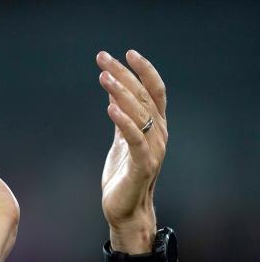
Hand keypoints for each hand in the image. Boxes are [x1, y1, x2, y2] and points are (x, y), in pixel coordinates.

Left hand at [96, 50, 167, 253]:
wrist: (126, 209)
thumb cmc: (124, 174)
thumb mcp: (120, 137)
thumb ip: (122, 114)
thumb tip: (113, 87)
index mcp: (156, 126)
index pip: (154, 90)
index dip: (143, 70)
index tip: (126, 52)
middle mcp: (159, 134)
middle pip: (142, 96)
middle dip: (123, 74)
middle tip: (103, 58)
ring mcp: (153, 149)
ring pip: (139, 113)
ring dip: (120, 92)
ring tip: (102, 76)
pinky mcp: (142, 164)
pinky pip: (134, 138)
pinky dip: (123, 121)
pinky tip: (109, 107)